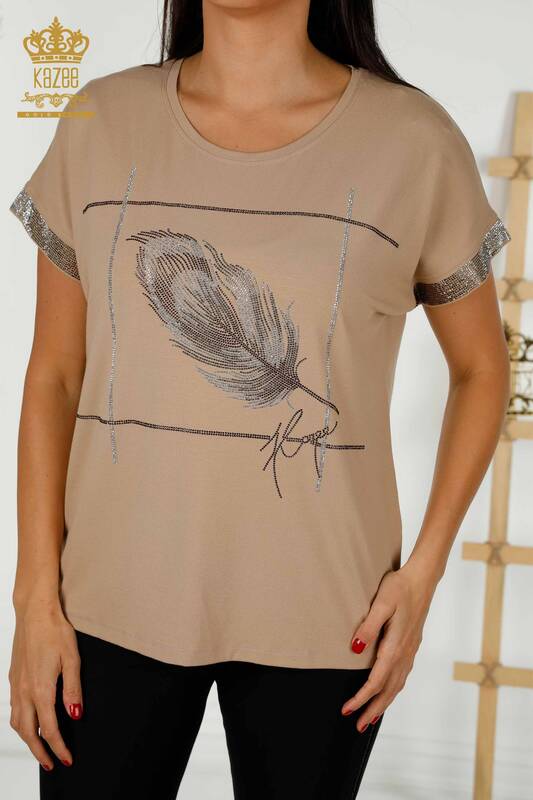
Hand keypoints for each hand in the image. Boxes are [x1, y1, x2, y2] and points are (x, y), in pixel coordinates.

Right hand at [8, 599, 82, 770]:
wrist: (34, 612)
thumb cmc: (55, 631)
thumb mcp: (72, 659)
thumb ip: (73, 689)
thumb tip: (76, 714)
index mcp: (40, 689)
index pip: (50, 728)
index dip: (59, 747)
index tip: (67, 758)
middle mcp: (24, 691)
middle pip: (28, 732)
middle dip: (40, 752)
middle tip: (52, 764)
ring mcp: (16, 685)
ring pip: (17, 722)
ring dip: (28, 739)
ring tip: (41, 748)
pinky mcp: (13, 678)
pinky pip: (13, 709)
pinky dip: (21, 723)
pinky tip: (30, 721)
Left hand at [341, 564, 436, 730]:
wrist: (422, 579)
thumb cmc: (399, 587)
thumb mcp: (380, 603)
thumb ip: (368, 626)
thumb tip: (355, 649)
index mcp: (395, 645)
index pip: (377, 680)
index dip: (362, 697)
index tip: (347, 709)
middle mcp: (405, 652)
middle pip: (388, 690)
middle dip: (373, 709)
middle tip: (357, 726)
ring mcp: (410, 650)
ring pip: (397, 685)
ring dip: (383, 703)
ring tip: (371, 718)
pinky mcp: (412, 645)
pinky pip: (402, 676)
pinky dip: (393, 690)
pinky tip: (388, 692)